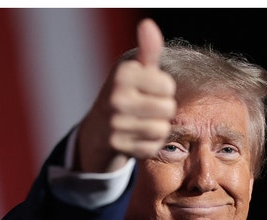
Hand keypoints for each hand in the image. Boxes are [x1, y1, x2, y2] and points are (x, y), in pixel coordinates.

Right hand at [76, 18, 176, 172]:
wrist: (98, 128)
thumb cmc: (125, 93)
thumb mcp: (135, 69)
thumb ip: (148, 50)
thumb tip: (148, 25)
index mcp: (123, 74)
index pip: (168, 85)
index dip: (163, 88)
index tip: (148, 89)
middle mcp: (115, 97)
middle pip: (168, 108)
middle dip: (162, 109)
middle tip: (146, 107)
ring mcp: (115, 123)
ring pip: (161, 129)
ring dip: (157, 127)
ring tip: (143, 121)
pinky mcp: (117, 145)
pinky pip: (152, 147)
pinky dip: (148, 144)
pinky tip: (136, 136)